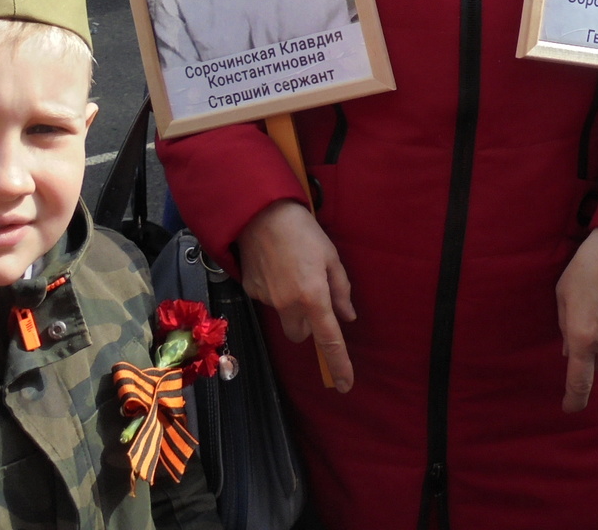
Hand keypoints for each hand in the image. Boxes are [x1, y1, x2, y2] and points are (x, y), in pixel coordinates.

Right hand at [238, 199, 355, 391]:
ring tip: (291, 272)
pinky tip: (274, 266)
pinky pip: (268, 301)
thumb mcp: (331, 256)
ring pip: (284, 318)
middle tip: (312, 296)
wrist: (259, 213)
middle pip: (301, 334)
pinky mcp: (250, 291)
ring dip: (291, 307)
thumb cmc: (303, 231)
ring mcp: (267, 300)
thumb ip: (340, 290)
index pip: (329, 339)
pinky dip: (274, 291)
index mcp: (313, 296)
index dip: (338, 364)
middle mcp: (288, 304)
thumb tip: (347, 316)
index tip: (344, 385)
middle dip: (308, 324)